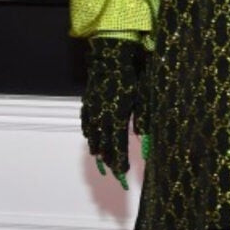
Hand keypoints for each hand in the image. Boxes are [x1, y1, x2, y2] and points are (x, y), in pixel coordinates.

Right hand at [82, 38, 145, 188]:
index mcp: (117, 117)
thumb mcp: (142, 96)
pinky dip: (89, 133)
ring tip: (102, 160)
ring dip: (98, 149)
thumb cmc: (131, 75)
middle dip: (109, 159)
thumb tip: (143, 135)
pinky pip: (86, 122)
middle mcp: (102, 117)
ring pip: (93, 136)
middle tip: (114, 172)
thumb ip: (143, 116)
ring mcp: (93, 110)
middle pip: (104, 144)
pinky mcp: (88, 101)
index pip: (117, 146)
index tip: (123, 171)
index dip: (119, 160)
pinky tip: (91, 138)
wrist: (110, 57)